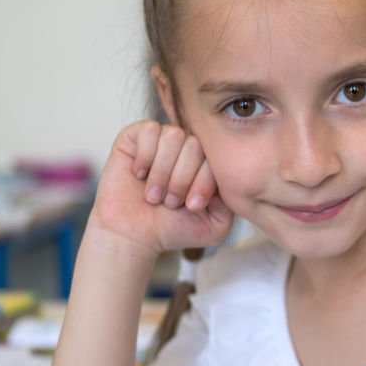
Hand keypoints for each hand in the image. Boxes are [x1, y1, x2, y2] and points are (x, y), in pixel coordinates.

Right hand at [89, 121, 233, 257]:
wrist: (134, 236)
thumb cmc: (172, 229)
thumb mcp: (216, 224)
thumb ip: (232, 202)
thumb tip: (227, 176)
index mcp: (207, 164)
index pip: (216, 157)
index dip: (205, 181)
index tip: (192, 206)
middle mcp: (186, 148)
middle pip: (195, 145)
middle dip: (182, 179)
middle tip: (169, 202)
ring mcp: (162, 141)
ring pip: (174, 136)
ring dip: (163, 171)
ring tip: (154, 195)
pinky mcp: (135, 137)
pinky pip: (149, 129)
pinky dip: (145, 156)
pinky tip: (139, 174)